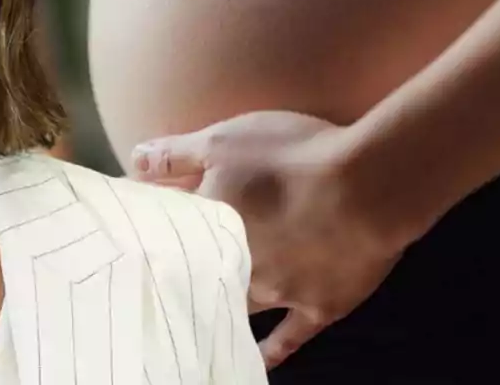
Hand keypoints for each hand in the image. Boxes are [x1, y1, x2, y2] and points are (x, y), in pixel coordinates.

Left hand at [130, 111, 404, 369]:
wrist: (368, 187)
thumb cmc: (292, 155)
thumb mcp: (223, 139)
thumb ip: (176, 155)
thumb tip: (131, 163)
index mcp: (210, 226)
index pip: (168, 231)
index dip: (151, 230)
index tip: (131, 236)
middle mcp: (236, 267)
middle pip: (197, 276)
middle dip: (180, 275)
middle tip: (160, 280)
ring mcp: (278, 293)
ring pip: (235, 309)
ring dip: (216, 309)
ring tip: (197, 316)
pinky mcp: (318, 307)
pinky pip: (287, 339)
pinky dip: (269, 351)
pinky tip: (256, 359)